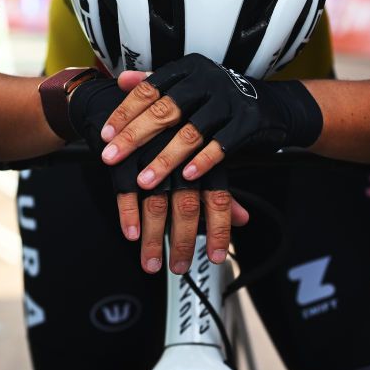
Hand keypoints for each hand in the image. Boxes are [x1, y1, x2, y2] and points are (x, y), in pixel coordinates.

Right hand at [70, 74, 249, 274]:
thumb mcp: (197, 156)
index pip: (218, 199)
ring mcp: (152, 158)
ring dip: (154, 238)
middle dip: (184, 241)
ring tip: (152, 264)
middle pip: (186, 206)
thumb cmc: (167, 131)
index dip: (219, 230)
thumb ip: (218, 189)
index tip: (218, 258)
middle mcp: (180, 158)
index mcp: (202, 157)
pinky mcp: (125, 158)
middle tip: (181, 268)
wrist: (126, 100)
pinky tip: (131, 235)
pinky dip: (128, 215)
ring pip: (156, 204)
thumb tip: (243, 219)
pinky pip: (126, 192)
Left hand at [100, 54, 322, 186]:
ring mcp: (230, 99)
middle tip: (111, 158)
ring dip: (165, 159)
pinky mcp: (249, 120)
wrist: (272, 105)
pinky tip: (188, 178)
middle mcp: (207, 79)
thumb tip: (121, 81)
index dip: (124, 113)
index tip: (104, 135)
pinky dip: (204, 161)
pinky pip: (222, 144)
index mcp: (188, 68)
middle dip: (135, 137)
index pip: (148, 90)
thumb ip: (156, 83)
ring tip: (144, 181)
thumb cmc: (220, 98)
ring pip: (190, 132)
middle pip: (165, 110)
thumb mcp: (189, 84)